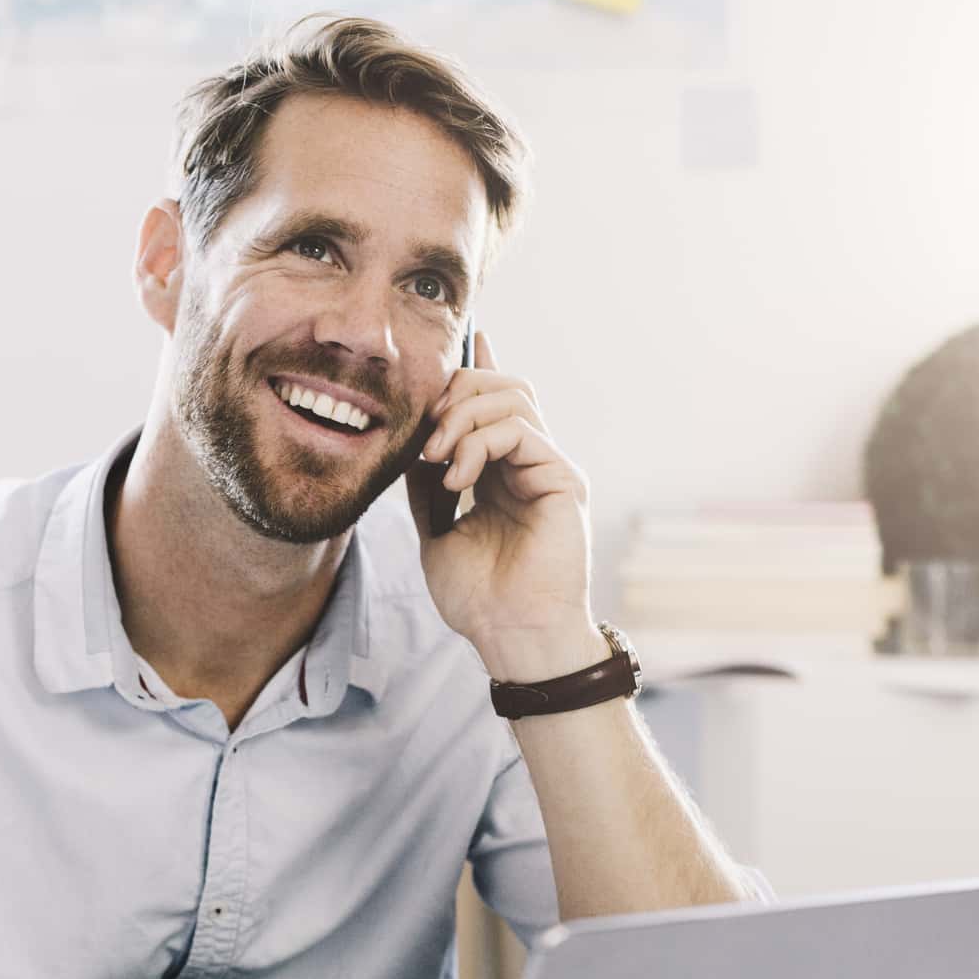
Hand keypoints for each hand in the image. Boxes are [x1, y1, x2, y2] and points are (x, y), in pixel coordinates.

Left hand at [403, 331, 599, 679]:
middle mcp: (534, 462)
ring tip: (437, 460)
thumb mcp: (436, 529)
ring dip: (463, 417)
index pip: (496, 403)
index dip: (478, 369)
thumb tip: (413, 442)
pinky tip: (458, 478)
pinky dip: (480, 443)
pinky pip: (522, 430)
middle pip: (505, 387)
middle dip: (456, 394)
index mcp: (506, 471)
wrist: (510, 638)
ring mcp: (552, 468)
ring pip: (515, 397)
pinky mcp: (565, 480)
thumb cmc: (479, 598)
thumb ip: (429, 483)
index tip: (461, 340)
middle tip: (425, 436)